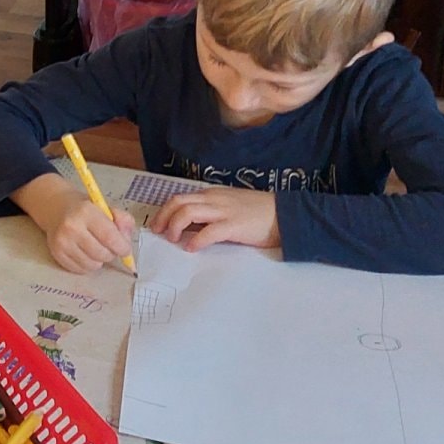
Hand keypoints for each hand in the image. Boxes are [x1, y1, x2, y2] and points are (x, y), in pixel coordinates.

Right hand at [32, 182, 135, 275]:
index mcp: (86, 212)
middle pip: (103, 254)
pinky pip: (81, 270)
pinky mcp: (56, 254)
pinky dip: (88, 265)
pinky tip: (85, 253)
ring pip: (93, 265)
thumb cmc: (83, 209)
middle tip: (109, 246)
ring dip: (99, 260)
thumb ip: (122, 220)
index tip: (125, 249)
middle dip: (111, 253)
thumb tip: (126, 240)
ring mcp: (62, 242)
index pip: (110, 237)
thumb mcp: (105, 207)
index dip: (122, 247)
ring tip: (96, 249)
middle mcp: (72, 227)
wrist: (55, 208)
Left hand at [150, 187, 280, 252]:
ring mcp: (224, 211)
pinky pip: (209, 231)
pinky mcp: (234, 226)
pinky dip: (196, 240)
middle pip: (178, 202)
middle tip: (159, 232)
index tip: (158, 224)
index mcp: (212, 195)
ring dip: (175, 227)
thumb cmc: (258, 213)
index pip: (180, 198)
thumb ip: (210, 213)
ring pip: (188, 212)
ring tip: (173, 240)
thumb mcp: (229, 206)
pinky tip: (192, 248)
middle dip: (163, 217)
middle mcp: (214, 200)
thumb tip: (190, 227)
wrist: (285, 214)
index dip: (164, 211)